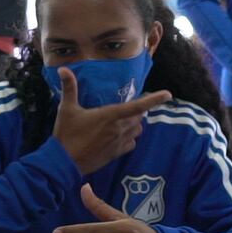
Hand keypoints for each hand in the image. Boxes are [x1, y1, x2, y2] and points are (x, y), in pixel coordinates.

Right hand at [51, 68, 172, 174]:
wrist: (64, 163)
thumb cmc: (66, 135)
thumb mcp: (67, 109)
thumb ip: (69, 88)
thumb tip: (63, 69)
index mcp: (110, 115)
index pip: (137, 106)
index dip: (154, 99)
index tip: (168, 94)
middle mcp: (118, 128)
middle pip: (138, 116)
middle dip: (137, 110)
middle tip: (129, 106)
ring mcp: (119, 142)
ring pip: (137, 130)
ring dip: (134, 123)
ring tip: (124, 119)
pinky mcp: (116, 153)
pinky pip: (131, 143)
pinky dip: (130, 138)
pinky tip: (120, 136)